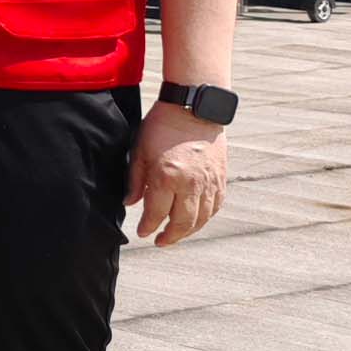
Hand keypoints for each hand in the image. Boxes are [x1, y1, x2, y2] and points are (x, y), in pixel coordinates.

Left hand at [129, 104, 228, 247]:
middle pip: (182, 222)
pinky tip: (196, 220)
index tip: (143, 233)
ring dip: (189, 231)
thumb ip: (136, 180)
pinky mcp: (221, 178)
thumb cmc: (162, 127)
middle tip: (160, 241)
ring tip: (177, 234)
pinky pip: (215, 206)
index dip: (148, 226)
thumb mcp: (140, 151)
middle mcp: (191, 184)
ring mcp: (209, 182)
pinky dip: (206, 217)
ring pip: (202, 218)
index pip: (156, 213)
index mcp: (167, 177)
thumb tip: (129, 203)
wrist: (194, 109)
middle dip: (170, 236)